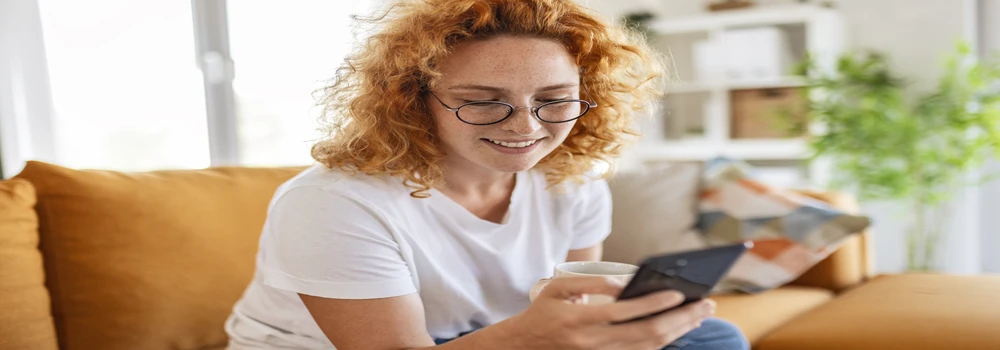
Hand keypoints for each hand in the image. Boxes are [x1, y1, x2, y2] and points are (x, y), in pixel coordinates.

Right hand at [500, 276, 715, 349]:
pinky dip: (663, 343)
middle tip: (705, 305)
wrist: (524, 347)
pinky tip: (678, 329)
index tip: (678, 293)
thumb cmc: (544, 312)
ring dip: (678, 332)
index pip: (625, 312)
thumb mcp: (558, 288)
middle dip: (680, 319)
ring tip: (698, 315)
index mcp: (580, 319)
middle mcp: (593, 342)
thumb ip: (591, 282)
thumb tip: (624, 283)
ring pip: (649, 348)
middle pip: (646, 334)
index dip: (654, 303)